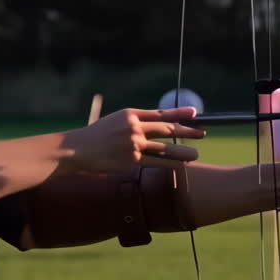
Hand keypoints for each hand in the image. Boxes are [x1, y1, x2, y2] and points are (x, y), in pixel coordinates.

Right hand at [62, 107, 204, 172]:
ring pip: (164, 148)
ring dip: (183, 151)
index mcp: (130, 114)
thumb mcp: (114, 121)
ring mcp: (133, 144)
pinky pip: (155, 162)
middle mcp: (134, 127)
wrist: (77, 149)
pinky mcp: (131, 160)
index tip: (195, 113)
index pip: (160, 113)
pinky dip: (170, 164)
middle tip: (202, 132)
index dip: (179, 113)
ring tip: (197, 154)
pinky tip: (181, 166)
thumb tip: (151, 127)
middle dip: (187, 131)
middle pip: (167, 128)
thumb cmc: (94, 136)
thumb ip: (133, 123)